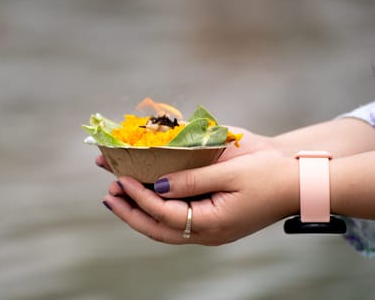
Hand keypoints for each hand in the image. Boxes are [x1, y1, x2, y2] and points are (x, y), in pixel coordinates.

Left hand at [101, 128, 299, 244]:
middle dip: (130, 212)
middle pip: (158, 229)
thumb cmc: (269, 174)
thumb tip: (157, 185)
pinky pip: (177, 221)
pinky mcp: (212, 221)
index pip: (164, 213)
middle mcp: (207, 233)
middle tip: (108, 195)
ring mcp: (210, 230)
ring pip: (165, 229)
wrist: (298, 182)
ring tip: (118, 196)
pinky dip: (157, 210)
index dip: (139, 196)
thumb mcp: (230, 172)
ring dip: (140, 213)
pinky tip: (145, 196)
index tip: (120, 179)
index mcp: (213, 223)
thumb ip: (191, 179)